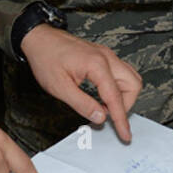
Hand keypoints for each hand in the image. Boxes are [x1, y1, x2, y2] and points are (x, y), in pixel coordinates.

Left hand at [20, 24, 141, 141]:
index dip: (121, 119)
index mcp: (97, 65)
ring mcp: (106, 55)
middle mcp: (106, 57)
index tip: (125, 135)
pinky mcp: (103, 56)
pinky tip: (103, 97)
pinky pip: (120, 73)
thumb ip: (82, 104)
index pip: (116, 97)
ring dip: (123, 95)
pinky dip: (117, 87)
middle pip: (133, 84)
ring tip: (105, 108)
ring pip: (130, 77)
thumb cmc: (46, 58)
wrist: (39, 38)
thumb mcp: (59, 87)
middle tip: (109, 117)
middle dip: (126, 104)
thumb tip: (100, 118)